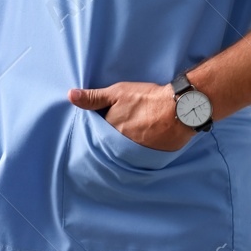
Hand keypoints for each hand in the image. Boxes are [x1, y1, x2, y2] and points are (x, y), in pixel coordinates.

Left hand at [69, 81, 192, 150]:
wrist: (179, 109)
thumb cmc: (147, 98)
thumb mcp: (117, 92)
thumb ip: (93, 97)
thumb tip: (70, 96)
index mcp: (109, 130)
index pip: (98, 132)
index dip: (101, 125)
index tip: (106, 121)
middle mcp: (119, 145)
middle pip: (111, 142)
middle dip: (113, 137)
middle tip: (123, 126)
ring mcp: (135, 153)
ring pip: (124, 150)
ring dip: (126, 144)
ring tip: (135, 132)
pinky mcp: (150, 158)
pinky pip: (139, 157)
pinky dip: (140, 150)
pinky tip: (144, 141)